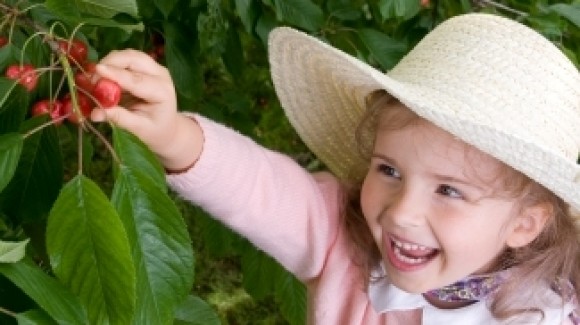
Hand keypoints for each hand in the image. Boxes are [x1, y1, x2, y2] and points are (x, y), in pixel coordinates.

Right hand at [90, 49, 202, 170]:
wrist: (167, 127)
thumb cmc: (155, 130)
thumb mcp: (139, 129)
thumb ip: (118, 118)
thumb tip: (95, 113)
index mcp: (162, 92)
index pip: (137, 80)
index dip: (116, 74)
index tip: (97, 70)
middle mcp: (161, 75)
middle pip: (133, 58)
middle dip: (110, 64)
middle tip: (92, 80)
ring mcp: (154, 68)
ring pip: (128, 55)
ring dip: (110, 63)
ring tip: (96, 80)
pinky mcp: (146, 66)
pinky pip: (126, 59)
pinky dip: (112, 65)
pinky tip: (103, 78)